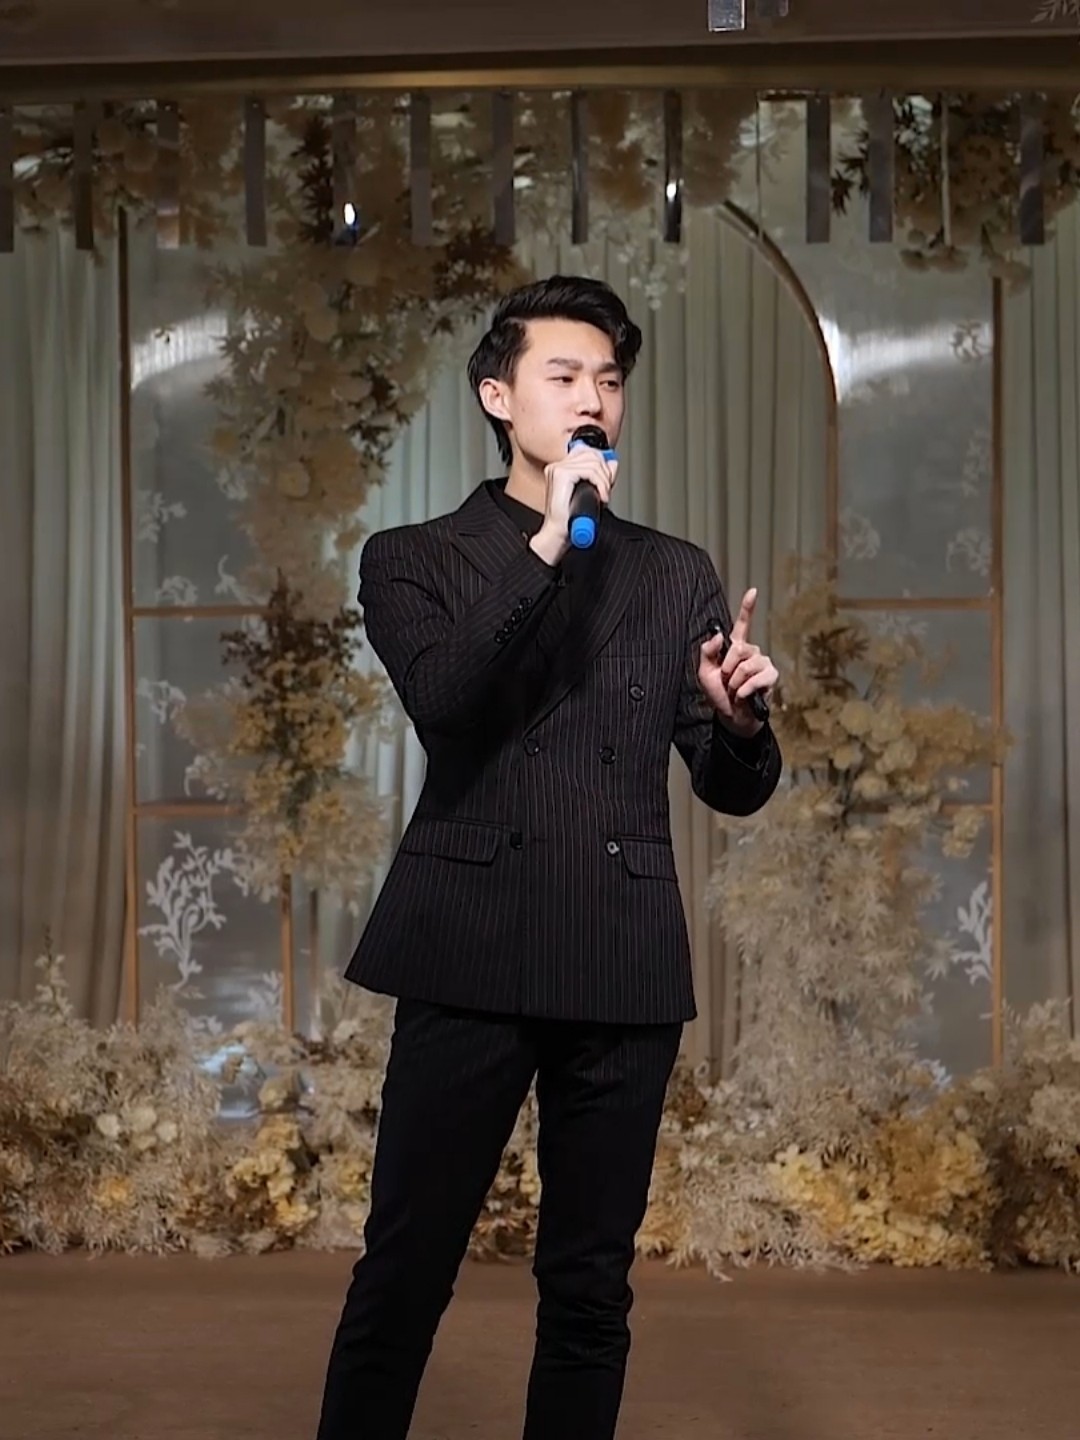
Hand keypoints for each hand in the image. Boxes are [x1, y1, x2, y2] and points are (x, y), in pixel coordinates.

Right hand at [530, 445, 617, 566]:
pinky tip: (601, 497)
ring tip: (603, 496)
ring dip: (605, 481)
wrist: (558, 534)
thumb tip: (612, 463)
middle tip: (606, 491)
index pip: (589, 452)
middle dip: (606, 473)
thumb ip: (601, 476)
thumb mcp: (591, 493)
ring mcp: (558, 469)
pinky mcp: (562, 474)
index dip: (603, 465)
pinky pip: (590, 471)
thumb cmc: (571, 519)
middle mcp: (558, 466)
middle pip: (592, 454)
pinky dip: (601, 484)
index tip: (607, 482)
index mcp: (562, 468)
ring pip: (594, 462)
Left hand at [697, 587, 777, 737]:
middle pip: (739, 648)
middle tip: (725, 680)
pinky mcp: (771, 677)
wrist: (730, 716)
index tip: (753, 591)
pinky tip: (742, 696)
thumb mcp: (704, 673)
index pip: (743, 624)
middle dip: (726, 668)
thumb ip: (707, 652)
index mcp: (735, 647)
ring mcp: (763, 663)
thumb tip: (718, 635)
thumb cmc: (719, 693)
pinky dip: (744, 690)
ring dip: (734, 682)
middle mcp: (752, 652)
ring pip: (746, 666)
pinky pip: (755, 679)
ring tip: (734, 690)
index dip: (747, 607)